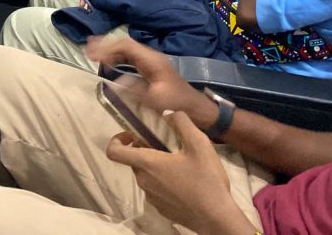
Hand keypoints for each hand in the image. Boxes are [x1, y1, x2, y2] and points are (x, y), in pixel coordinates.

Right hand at [86, 37, 212, 120]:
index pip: (126, 47)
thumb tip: (114, 80)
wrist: (197, 110)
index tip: (92, 55)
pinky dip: (116, 58)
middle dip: (105, 45)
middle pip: (125, 44)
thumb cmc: (177, 106)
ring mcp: (152, 62)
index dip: (107, 48)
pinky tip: (107, 63)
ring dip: (110, 51)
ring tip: (92, 54)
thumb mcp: (154, 100)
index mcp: (152, 61)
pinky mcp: (151, 69)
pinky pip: (130, 58)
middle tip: (87, 49)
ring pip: (127, 50)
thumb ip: (134, 89)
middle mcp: (151, 57)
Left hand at [107, 112, 254, 234]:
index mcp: (146, 163)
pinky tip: (184, 181)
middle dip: (144, 150)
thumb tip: (167, 113)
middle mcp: (143, 181)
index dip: (117, 139)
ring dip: (155, 167)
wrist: (217, 218)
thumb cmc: (206, 180)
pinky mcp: (161, 209)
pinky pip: (155, 190)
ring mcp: (151, 197)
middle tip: (165, 145)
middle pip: (133, 161)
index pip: (114, 151)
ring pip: (145, 175)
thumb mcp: (199, 144)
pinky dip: (163, 182)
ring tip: (178, 163)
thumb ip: (181, 123)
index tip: (132, 134)